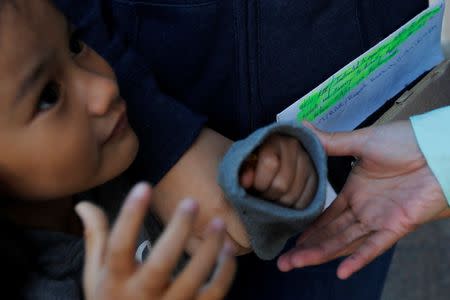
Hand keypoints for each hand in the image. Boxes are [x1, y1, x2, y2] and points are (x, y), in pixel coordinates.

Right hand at [76, 183, 235, 299]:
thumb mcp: (96, 276)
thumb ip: (96, 240)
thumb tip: (83, 205)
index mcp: (115, 282)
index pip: (119, 247)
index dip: (130, 216)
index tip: (144, 186)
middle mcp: (141, 297)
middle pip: (160, 264)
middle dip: (177, 232)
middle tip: (191, 202)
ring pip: (193, 279)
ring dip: (209, 250)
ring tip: (218, 222)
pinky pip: (214, 294)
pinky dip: (225, 272)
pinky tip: (228, 249)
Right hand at [152, 128, 250, 254]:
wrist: (164, 145)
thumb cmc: (202, 147)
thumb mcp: (234, 159)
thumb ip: (252, 180)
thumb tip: (265, 194)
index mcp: (222, 206)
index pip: (251, 237)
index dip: (260, 230)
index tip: (261, 220)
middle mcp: (205, 223)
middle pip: (237, 249)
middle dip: (246, 240)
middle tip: (247, 225)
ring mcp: (187, 229)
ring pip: (216, 254)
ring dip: (226, 246)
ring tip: (230, 230)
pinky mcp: (173, 229)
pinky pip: (195, 251)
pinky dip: (206, 246)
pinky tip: (210, 233)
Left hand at [240, 134, 317, 208]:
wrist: (274, 156)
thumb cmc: (255, 161)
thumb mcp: (244, 163)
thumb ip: (243, 171)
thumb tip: (246, 182)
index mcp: (274, 139)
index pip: (270, 164)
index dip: (260, 182)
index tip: (255, 186)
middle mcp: (294, 146)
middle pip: (282, 185)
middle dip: (268, 196)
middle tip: (263, 194)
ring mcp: (308, 160)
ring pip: (293, 196)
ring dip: (279, 203)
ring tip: (273, 197)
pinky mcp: (317, 175)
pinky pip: (306, 200)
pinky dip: (293, 207)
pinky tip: (285, 202)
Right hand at [278, 121, 447, 278]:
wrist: (437, 147)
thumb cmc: (404, 142)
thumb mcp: (361, 141)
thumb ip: (331, 142)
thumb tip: (302, 127)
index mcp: (354, 192)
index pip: (326, 216)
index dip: (309, 228)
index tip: (291, 237)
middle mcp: (363, 210)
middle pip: (330, 234)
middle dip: (307, 248)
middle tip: (284, 261)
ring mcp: (378, 219)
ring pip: (344, 242)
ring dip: (321, 255)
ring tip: (295, 264)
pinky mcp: (396, 226)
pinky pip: (375, 246)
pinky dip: (359, 259)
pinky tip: (341, 271)